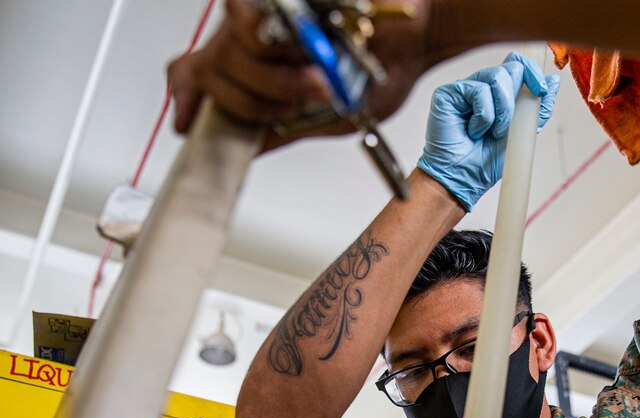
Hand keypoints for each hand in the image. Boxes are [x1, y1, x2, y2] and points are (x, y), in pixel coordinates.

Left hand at [168, 0, 437, 150]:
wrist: (417, 34)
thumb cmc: (383, 69)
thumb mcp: (331, 118)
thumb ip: (285, 129)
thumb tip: (250, 145)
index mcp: (260, 67)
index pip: (197, 75)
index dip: (186, 98)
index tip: (187, 123)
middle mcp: (255, 37)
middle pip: (211, 72)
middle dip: (255, 102)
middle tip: (296, 107)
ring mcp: (265, 12)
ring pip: (228, 51)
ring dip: (275, 80)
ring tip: (317, 80)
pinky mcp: (280, 0)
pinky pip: (246, 18)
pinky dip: (278, 44)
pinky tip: (309, 48)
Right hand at [417, 53, 559, 210]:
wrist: (464, 180)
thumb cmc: (486, 162)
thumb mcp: (522, 133)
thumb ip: (537, 108)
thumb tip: (555, 81)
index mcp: (498, 93)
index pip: (518, 65)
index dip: (532, 71)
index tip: (541, 90)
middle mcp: (481, 86)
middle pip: (511, 67)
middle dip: (516, 101)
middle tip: (506, 129)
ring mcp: (464, 88)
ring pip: (497, 76)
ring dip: (502, 111)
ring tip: (490, 133)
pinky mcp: (448, 93)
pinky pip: (479, 90)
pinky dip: (484, 116)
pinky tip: (472, 132)